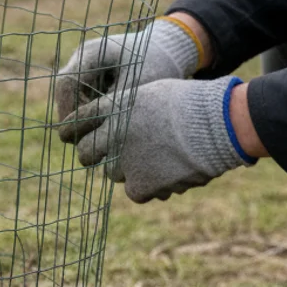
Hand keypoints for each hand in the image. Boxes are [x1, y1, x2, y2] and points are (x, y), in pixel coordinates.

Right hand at [54, 19, 201, 122]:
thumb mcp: (137, 87)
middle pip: (64, 90)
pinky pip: (81, 94)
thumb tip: (93, 134)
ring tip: (95, 131)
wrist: (168, 48)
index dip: (70, 109)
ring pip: (70, 94)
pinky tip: (102, 121)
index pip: (68, 83)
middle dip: (72, 115)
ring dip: (79, 113)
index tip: (82, 130)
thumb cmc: (156, 64)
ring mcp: (84, 64)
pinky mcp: (89, 73)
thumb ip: (113, 106)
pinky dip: (88, 109)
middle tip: (84, 137)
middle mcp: (82, 56)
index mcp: (91, 52)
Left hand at [57, 76, 254, 202]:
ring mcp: (124, 160)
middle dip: (92, 156)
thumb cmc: (190, 104)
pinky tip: (167, 173)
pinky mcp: (139, 184)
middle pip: (85, 153)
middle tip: (104, 156)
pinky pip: (133, 192)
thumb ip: (122, 110)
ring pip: (112, 173)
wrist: (220, 124)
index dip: (70, 131)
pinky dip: (148, 187)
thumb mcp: (149, 94)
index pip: (76, 122)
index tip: (66, 136)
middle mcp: (111, 134)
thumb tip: (105, 128)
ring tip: (156, 158)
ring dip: (128, 169)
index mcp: (112, 108)